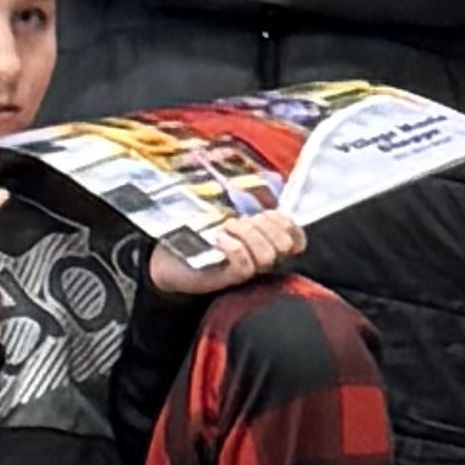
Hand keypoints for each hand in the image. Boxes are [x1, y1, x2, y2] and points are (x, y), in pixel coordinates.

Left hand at [147, 203, 305, 304]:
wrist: (167, 258)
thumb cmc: (197, 234)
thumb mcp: (224, 215)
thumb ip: (245, 207)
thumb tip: (262, 186)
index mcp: (267, 242)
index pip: (297, 238)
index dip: (290, 225)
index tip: (270, 213)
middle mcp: (263, 260)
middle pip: (285, 244)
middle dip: (265, 225)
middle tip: (240, 220)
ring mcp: (249, 272)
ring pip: (267, 255)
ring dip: (248, 234)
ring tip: (227, 227)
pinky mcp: (230, 279)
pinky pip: (245, 264)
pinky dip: (234, 247)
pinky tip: (219, 238)